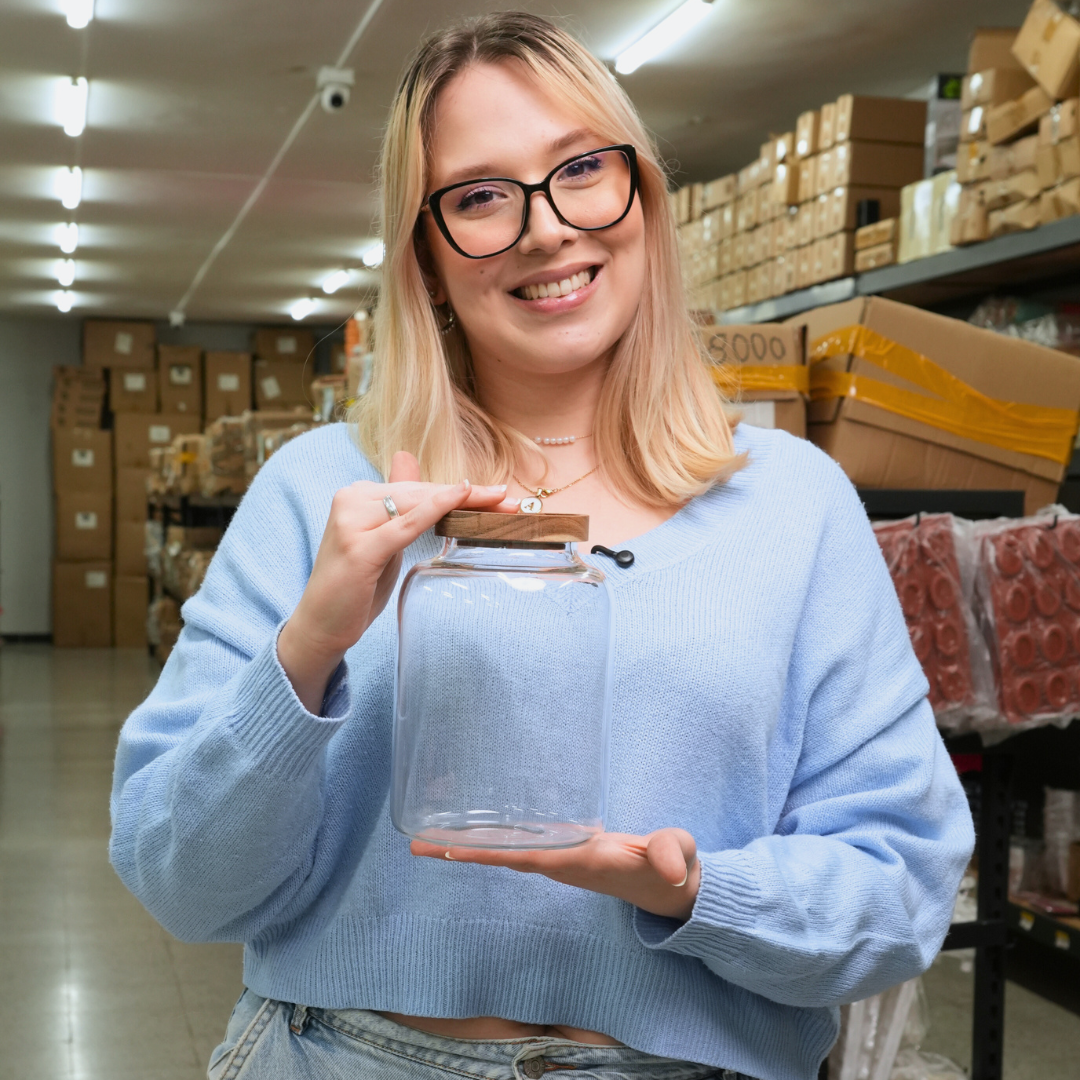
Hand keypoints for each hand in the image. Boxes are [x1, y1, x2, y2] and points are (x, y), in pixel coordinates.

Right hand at [278, 451, 518, 711]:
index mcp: (356, 495)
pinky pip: (405, 524)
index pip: (416, 488)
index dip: (457, 491)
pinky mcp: (359, 547)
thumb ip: (397, 504)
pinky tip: (460, 496)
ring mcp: (352, 522)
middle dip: (469, 496)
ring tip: (500, 503)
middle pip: (420, 492)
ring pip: (417, 503)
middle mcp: (351, 499)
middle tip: (510, 499)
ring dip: (463, 501)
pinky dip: (434, 509)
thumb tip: (407, 459)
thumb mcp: (381, 539)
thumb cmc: (354, 585)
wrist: (319, 625)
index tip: (497, 494)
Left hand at [411, 828, 699, 920]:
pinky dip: (494, 836)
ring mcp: (560, 858)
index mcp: (579, 861)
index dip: (489, 852)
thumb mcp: (675, 856)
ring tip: (427, 838)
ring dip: (469, 845)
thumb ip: (671, 855)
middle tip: (415, 844)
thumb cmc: (669, 867)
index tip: (451, 850)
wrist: (672, 886)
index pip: (525, 855)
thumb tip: (668, 869)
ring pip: (507, 850)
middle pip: (503, 856)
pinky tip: (473, 827)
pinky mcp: (564, 850)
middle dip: (461, 852)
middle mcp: (560, 863)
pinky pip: (521, 843)